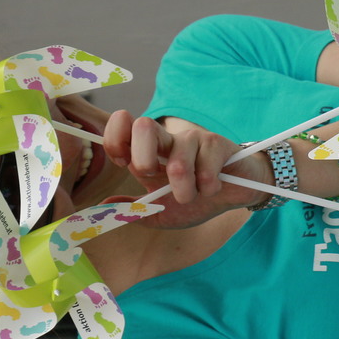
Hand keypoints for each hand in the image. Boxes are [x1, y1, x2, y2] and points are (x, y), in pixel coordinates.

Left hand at [101, 111, 270, 228]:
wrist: (234, 197)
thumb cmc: (196, 201)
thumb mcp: (161, 214)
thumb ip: (134, 210)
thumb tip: (104, 207)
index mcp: (149, 151)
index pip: (123, 125)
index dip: (116, 141)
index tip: (125, 164)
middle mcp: (168, 139)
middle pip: (142, 126)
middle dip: (143, 160)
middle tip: (155, 179)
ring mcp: (193, 138)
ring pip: (177, 163)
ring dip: (185, 192)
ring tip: (195, 196)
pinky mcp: (217, 143)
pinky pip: (206, 170)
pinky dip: (208, 189)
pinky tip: (214, 187)